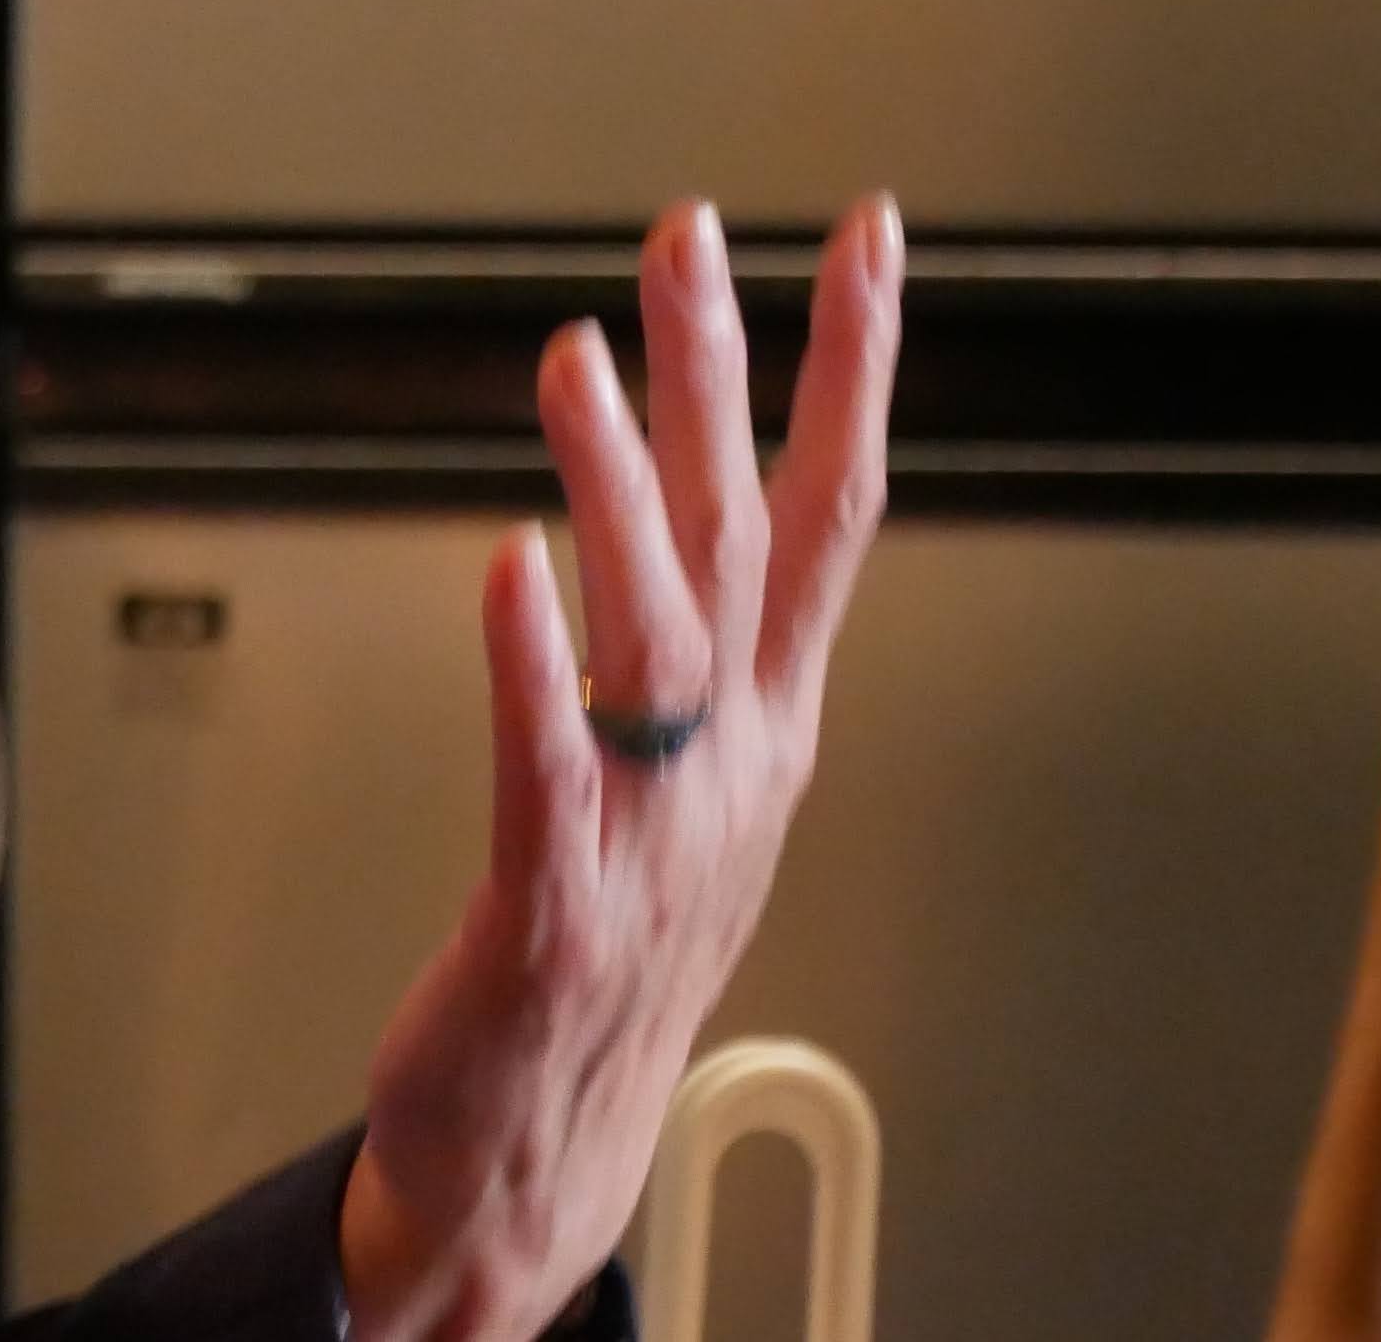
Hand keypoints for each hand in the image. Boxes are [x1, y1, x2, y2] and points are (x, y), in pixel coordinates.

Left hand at [341, 198, 904, 1341]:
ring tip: (580, 364)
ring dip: (619, 488)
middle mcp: (726, 763)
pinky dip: (535, 666)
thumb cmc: (600, 947)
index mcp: (763, 722)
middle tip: (692, 235)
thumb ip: (690, 634)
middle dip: (724, 374)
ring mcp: (651, 837)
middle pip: (743, 537)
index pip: (833, 512)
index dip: (856, 370)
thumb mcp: (682, 771)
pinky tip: (509, 568)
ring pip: (653, 633)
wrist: (541, 1145)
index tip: (871, 237)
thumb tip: (682, 481)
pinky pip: (551, 769)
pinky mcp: (553, 908)